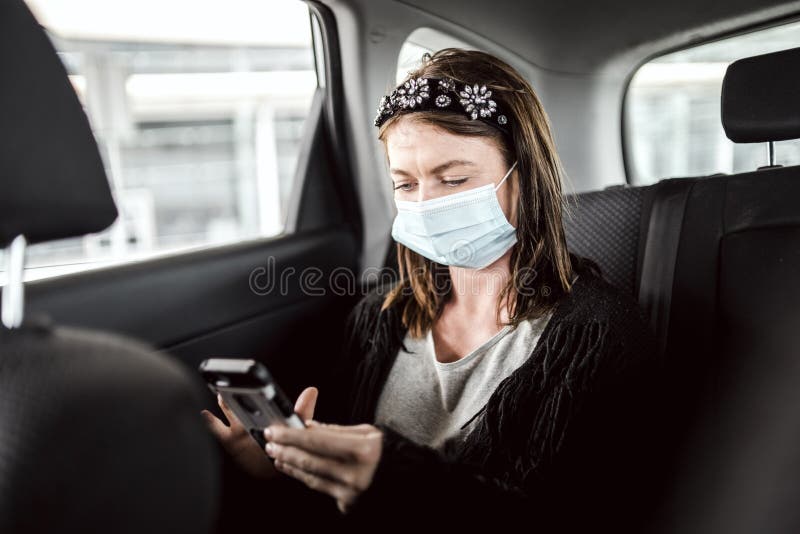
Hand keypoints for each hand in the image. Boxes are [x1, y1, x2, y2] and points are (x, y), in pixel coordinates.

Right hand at [201, 386, 318, 479]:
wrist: (276, 469)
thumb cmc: (285, 447)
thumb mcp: (295, 428)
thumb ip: (302, 411)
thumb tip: (312, 391)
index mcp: (267, 413)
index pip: (261, 397)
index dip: (257, 388)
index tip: (254, 379)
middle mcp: (253, 418)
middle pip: (244, 401)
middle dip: (239, 394)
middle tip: (236, 384)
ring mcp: (240, 429)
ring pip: (229, 412)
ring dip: (225, 403)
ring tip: (221, 394)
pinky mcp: (231, 442)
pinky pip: (217, 431)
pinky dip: (210, 422)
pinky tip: (205, 414)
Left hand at [263, 421, 382, 513]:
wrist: (405, 477)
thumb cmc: (386, 450)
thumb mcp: (365, 432)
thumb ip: (334, 430)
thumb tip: (305, 427)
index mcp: (362, 450)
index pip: (317, 440)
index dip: (291, 435)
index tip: (274, 430)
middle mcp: (355, 473)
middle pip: (309, 460)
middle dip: (285, 449)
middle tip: (269, 441)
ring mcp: (351, 492)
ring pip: (310, 476)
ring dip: (289, 463)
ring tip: (276, 454)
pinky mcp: (348, 504)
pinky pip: (319, 487)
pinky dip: (303, 476)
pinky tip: (292, 468)